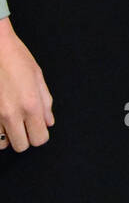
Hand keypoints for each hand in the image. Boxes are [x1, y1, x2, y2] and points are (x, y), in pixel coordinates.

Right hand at [0, 16, 53, 151]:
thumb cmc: (15, 56)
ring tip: (9, 120)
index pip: (40, 138)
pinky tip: (0, 116)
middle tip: (24, 123)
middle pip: (21, 146)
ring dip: (7, 135)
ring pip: (2, 144)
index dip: (40, 134)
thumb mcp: (37, 75)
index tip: (37, 126)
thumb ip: (45, 101)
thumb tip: (48, 121)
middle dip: (25, 137)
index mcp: (30, 104)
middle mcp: (12, 114)